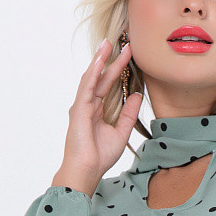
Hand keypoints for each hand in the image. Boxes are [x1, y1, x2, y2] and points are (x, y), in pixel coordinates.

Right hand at [57, 38, 142, 196]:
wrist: (87, 170)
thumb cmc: (99, 156)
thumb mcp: (121, 131)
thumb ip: (129, 113)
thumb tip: (137, 94)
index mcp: (97, 109)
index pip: (109, 84)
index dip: (119, 70)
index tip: (130, 55)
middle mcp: (88, 105)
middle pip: (102, 78)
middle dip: (112, 60)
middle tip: (125, 44)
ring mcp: (82, 106)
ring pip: (92, 78)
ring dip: (100, 60)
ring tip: (109, 44)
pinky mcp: (78, 110)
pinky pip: (86, 87)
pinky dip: (93, 73)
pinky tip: (100, 61)